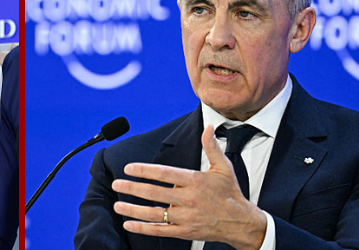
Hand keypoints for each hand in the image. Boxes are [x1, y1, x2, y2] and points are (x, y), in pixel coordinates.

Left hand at [111, 125, 266, 249]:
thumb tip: (208, 127)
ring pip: (154, 214)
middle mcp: (188, 199)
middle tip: (116, 184)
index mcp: (195, 181)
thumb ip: (211, 147)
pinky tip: (129, 224)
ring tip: (118, 204)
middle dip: (132, 188)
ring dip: (133, 209)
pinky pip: (160, 231)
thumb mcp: (223, 167)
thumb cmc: (230, 193)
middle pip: (154, 193)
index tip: (129, 168)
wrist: (241, 223)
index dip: (144, 170)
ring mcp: (186, 217)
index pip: (164, 174)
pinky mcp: (185, 232)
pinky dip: (143, 228)